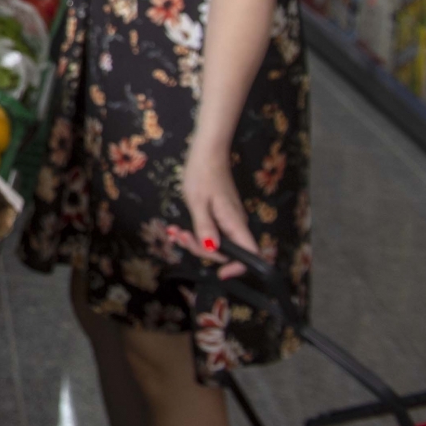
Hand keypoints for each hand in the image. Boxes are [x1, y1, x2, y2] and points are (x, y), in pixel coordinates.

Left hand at [178, 143, 258, 278]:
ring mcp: (228, 220)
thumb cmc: (202, 174)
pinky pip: (210, 230)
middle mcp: (235, 224)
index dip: (239, 267)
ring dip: (193, 240)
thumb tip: (212, 250)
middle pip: (225, 251)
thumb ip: (205, 227)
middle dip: (200, 249)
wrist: (207, 153)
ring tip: (174, 232)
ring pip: (214, 241)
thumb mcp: (198, 202)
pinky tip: (177, 229)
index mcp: (235, 223)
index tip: (220, 272)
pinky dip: (194, 231)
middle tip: (179, 236)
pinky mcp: (219, 215)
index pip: (250, 254)